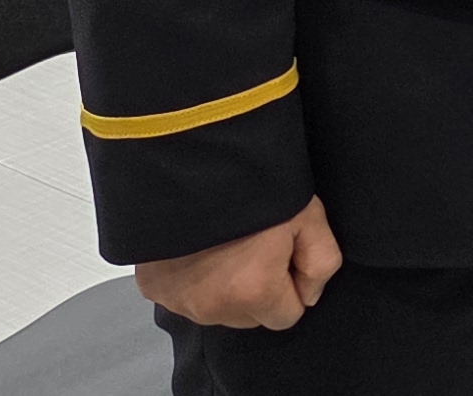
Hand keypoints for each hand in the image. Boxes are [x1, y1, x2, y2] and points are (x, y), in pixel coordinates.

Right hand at [135, 198, 340, 330]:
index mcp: (254, 293)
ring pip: (215, 309)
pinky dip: (190, 278)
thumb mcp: (310, 216)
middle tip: (253, 243)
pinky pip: (182, 295)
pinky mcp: (152, 287)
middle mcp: (212, 307)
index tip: (283, 253)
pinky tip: (197, 246)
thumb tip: (308, 294)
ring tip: (224, 241)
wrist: (193, 155)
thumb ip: (321, 264)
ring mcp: (177, 298)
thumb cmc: (255, 183)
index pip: (286, 316)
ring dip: (223, 286)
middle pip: (249, 316)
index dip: (291, 284)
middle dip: (257, 289)